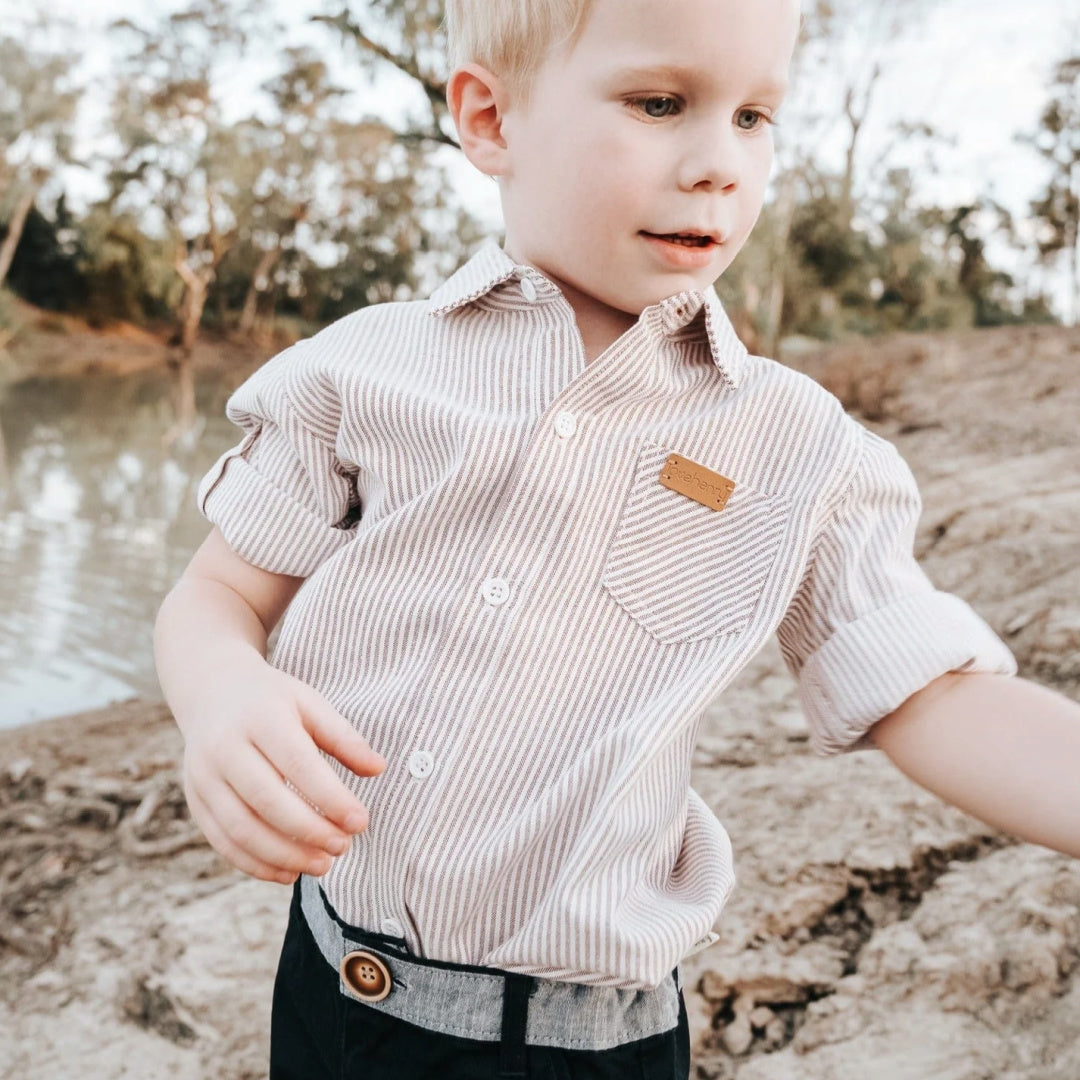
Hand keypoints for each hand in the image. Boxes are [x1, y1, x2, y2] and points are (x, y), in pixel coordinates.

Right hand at [176, 648, 386, 883]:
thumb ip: (344, 737)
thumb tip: (379, 769)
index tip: (361, 822)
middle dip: (310, 832)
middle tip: (344, 847)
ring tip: (323, 865)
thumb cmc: (272, 701)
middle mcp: (225, 747)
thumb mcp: (310, 704)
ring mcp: (203, 776)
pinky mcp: (195, 800)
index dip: (331, 798)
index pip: (298, 764)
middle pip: (268, 801)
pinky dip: (256, 864)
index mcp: (260, 717)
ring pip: (242, 828)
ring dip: (284, 856)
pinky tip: (288, 872)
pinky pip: (222, 842)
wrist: (212, 691)